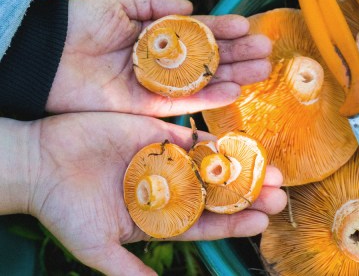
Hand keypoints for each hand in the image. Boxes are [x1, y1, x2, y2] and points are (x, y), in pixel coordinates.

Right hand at [25, 112, 285, 274]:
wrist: (39, 163)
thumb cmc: (64, 208)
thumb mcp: (98, 247)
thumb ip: (129, 271)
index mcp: (160, 219)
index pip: (205, 225)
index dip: (233, 225)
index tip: (260, 223)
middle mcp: (170, 191)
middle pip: (218, 196)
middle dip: (249, 196)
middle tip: (279, 195)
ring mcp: (168, 162)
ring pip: (214, 167)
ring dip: (244, 169)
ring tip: (273, 171)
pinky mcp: (160, 135)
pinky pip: (195, 139)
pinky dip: (218, 143)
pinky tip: (243, 145)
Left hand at [49, 0, 271, 115]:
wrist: (47, 57)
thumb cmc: (78, 23)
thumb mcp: (118, 2)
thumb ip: (155, 4)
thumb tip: (191, 7)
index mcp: (156, 34)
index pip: (198, 32)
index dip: (223, 30)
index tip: (248, 27)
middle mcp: (161, 61)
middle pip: (207, 59)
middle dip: (238, 54)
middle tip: (266, 53)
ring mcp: (156, 85)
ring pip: (203, 82)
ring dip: (233, 77)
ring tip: (261, 72)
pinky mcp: (146, 106)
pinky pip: (184, 103)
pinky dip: (209, 99)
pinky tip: (234, 91)